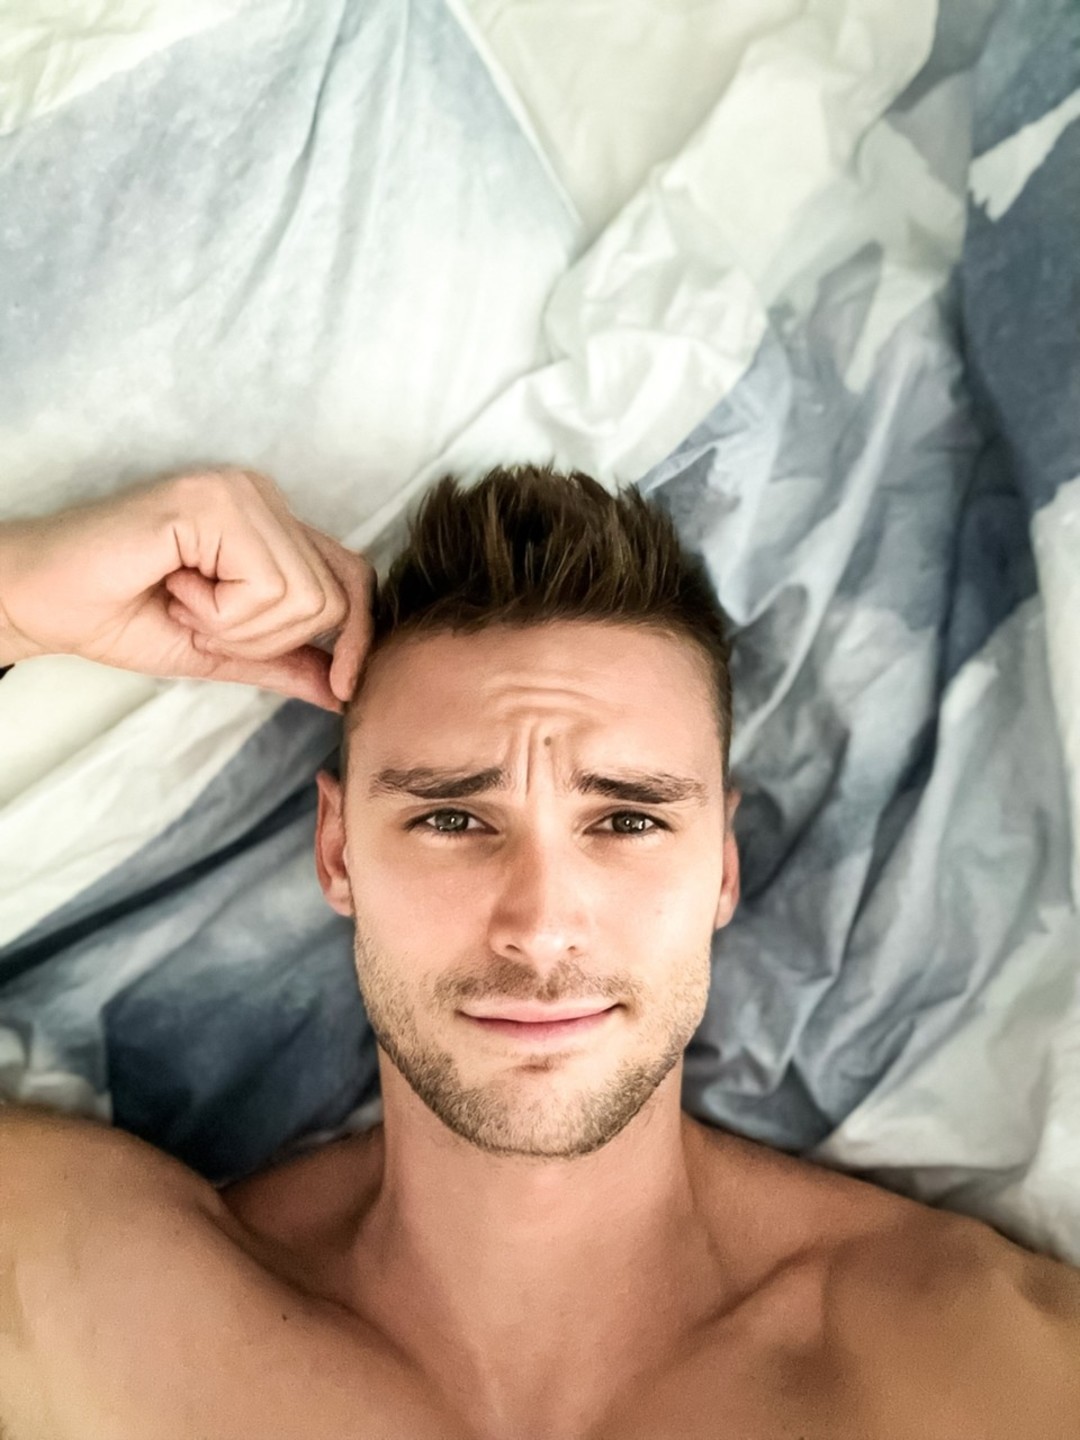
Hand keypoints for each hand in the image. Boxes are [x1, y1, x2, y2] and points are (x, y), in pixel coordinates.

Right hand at [0, 469, 374, 713]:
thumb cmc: (120, 614)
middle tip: (199, 621)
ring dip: (235, 626)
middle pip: (330, 598)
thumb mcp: (219, 650)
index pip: (351, 578)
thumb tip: (343, 691)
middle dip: (264, 639)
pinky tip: (173, 586)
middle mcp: (263, 498)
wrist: (43, 601)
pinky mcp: (214, 501)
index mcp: (271, 525)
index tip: (344, 686)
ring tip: (182, 601)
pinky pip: (263, 585)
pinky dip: (218, 611)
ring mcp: (241, 492)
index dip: (359, 635)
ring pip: (301, 597)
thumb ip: (283, 662)